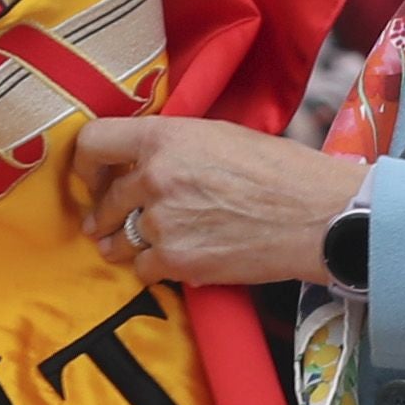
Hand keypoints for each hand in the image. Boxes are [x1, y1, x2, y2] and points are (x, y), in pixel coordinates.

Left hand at [70, 116, 359, 287]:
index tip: (92, 177)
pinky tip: (172, 261)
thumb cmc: (281, 171)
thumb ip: (173, 145)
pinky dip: (153, 268)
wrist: (318, 216)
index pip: (93, 142)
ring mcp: (162, 223)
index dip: (87, 164)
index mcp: (164, 137)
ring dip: (123, 243)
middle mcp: (154, 178)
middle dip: (104, 213)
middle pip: (104, 199)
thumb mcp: (220, 135)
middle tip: (106, 221)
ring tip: (133, 244)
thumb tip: (142, 160)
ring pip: (118, 239)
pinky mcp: (176, 261)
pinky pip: (142, 269)